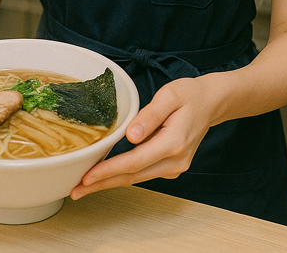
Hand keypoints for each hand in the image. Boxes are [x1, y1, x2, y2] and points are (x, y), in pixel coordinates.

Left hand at [70, 76, 215, 199]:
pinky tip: (106, 173)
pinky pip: (142, 172)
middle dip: (102, 184)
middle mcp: (175, 161)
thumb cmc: (189, 95)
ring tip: (85, 185)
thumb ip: (150, 116)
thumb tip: (130, 136)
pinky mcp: (170, 166)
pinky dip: (123, 174)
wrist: (210, 103)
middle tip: (76, 190)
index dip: (109, 171)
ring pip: (136, 178)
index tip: (87, 177)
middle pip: (132, 176)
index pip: (135, 162)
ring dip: (110, 182)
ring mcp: (174, 166)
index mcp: (173, 143)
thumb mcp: (170, 96)